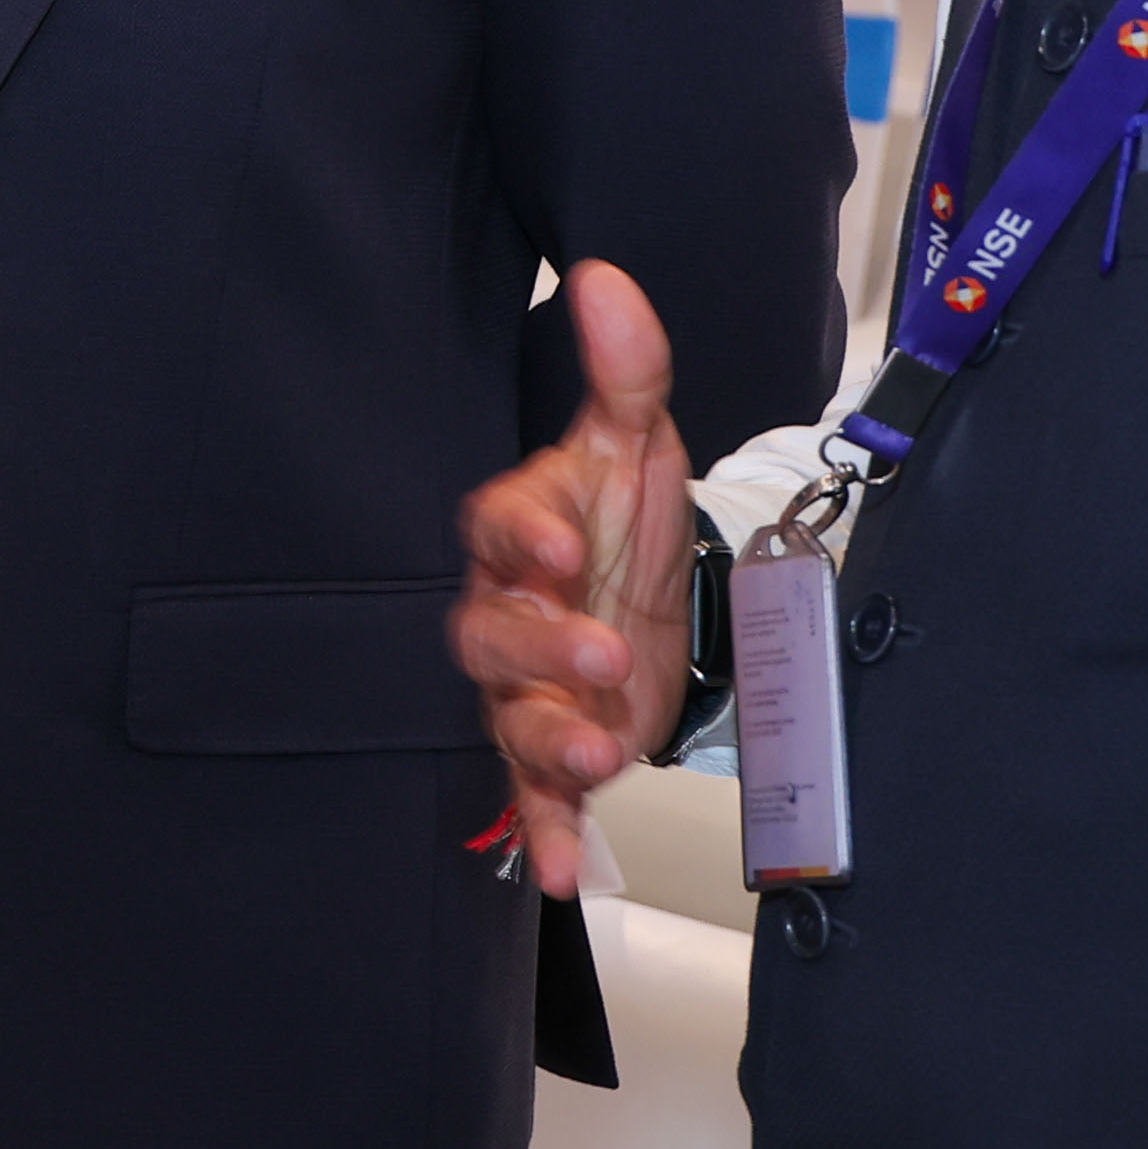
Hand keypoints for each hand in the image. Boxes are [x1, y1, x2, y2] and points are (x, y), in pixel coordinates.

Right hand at [448, 266, 699, 898]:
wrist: (654, 597)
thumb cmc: (623, 519)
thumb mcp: (634, 441)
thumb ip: (623, 368)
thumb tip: (603, 279)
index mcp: (522, 534)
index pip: (499, 530)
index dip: (523, 540)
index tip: (560, 544)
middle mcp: (508, 614)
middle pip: (493, 636)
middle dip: (542, 650)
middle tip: (600, 656)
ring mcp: (526, 689)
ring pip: (510, 720)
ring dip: (546, 746)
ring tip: (597, 755)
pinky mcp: (554, 752)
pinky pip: (533, 799)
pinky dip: (545, 834)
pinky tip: (559, 868)